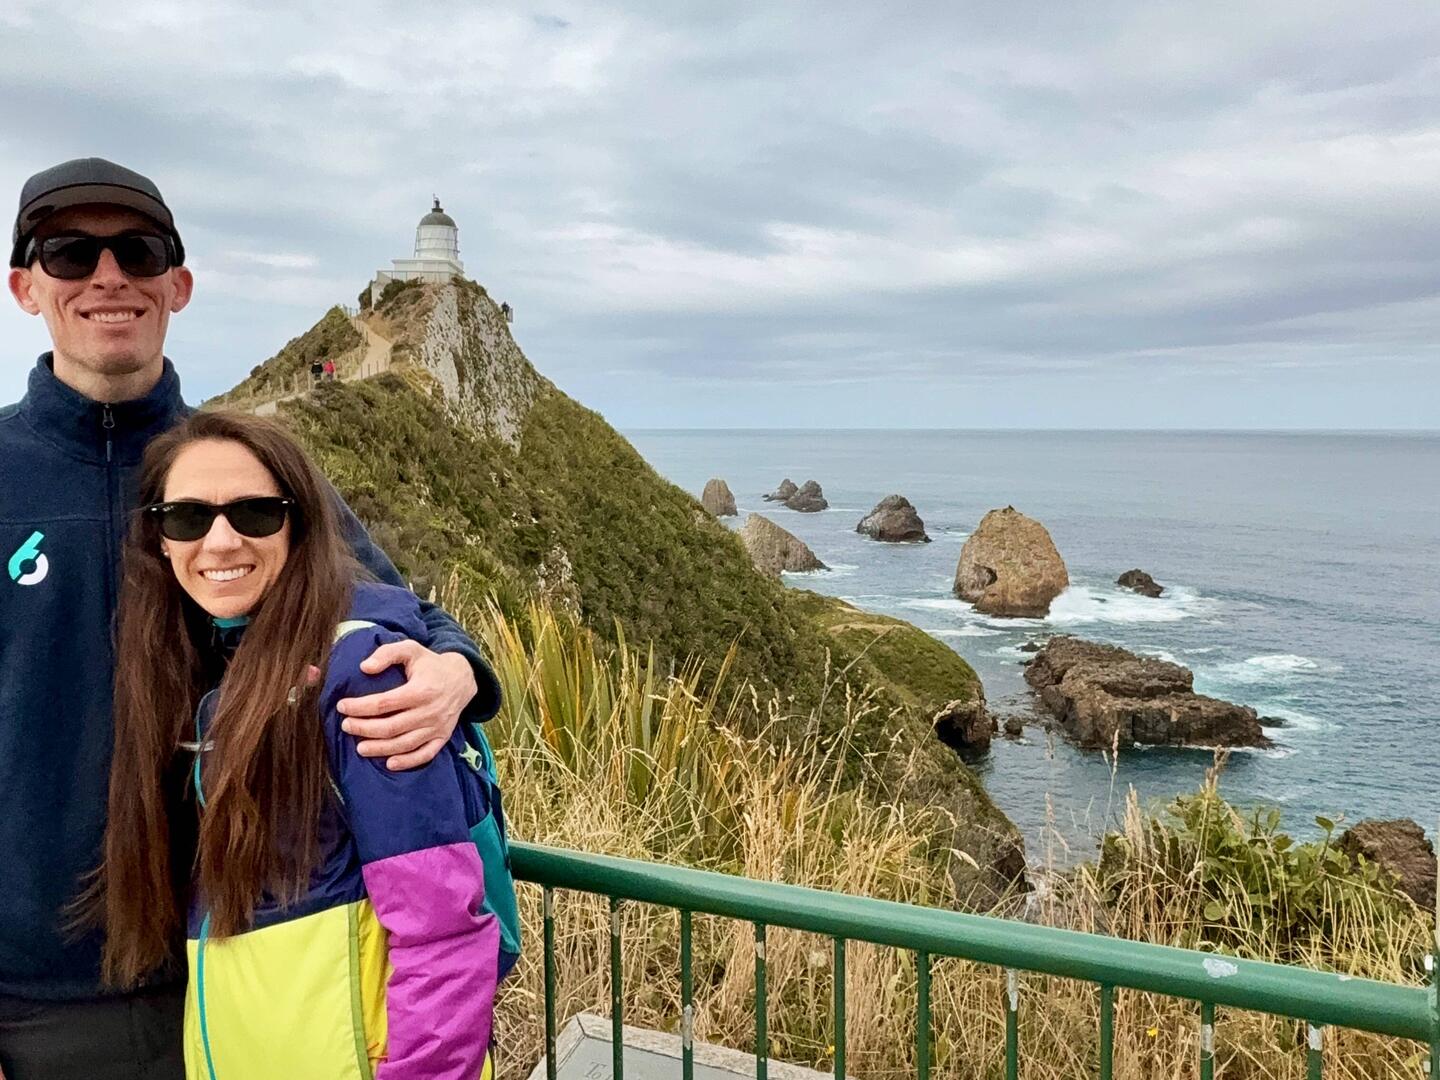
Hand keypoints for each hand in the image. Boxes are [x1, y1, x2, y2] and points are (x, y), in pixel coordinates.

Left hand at [338, 643, 476, 770]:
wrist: (463, 678)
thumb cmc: (431, 664)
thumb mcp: (411, 649)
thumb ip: (387, 653)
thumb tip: (365, 667)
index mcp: (421, 690)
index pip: (384, 703)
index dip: (360, 706)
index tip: (342, 706)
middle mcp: (430, 711)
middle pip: (391, 727)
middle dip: (364, 728)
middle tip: (346, 726)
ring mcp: (437, 727)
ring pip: (404, 744)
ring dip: (380, 749)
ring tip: (359, 748)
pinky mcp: (442, 737)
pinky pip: (425, 754)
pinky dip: (408, 762)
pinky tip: (389, 763)